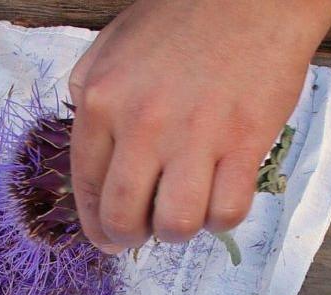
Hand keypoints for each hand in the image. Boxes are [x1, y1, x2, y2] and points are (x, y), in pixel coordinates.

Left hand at [68, 0, 330, 252]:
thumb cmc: (181, 17)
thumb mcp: (111, 47)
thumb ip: (90, 98)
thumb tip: (92, 156)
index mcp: (102, 100)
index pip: (86, 187)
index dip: (96, 225)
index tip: (109, 238)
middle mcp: (143, 123)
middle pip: (125, 217)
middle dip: (131, 237)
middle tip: (146, 232)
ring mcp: (195, 135)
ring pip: (176, 224)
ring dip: (179, 231)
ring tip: (186, 210)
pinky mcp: (244, 143)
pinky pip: (227, 212)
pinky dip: (222, 217)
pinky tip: (220, 195)